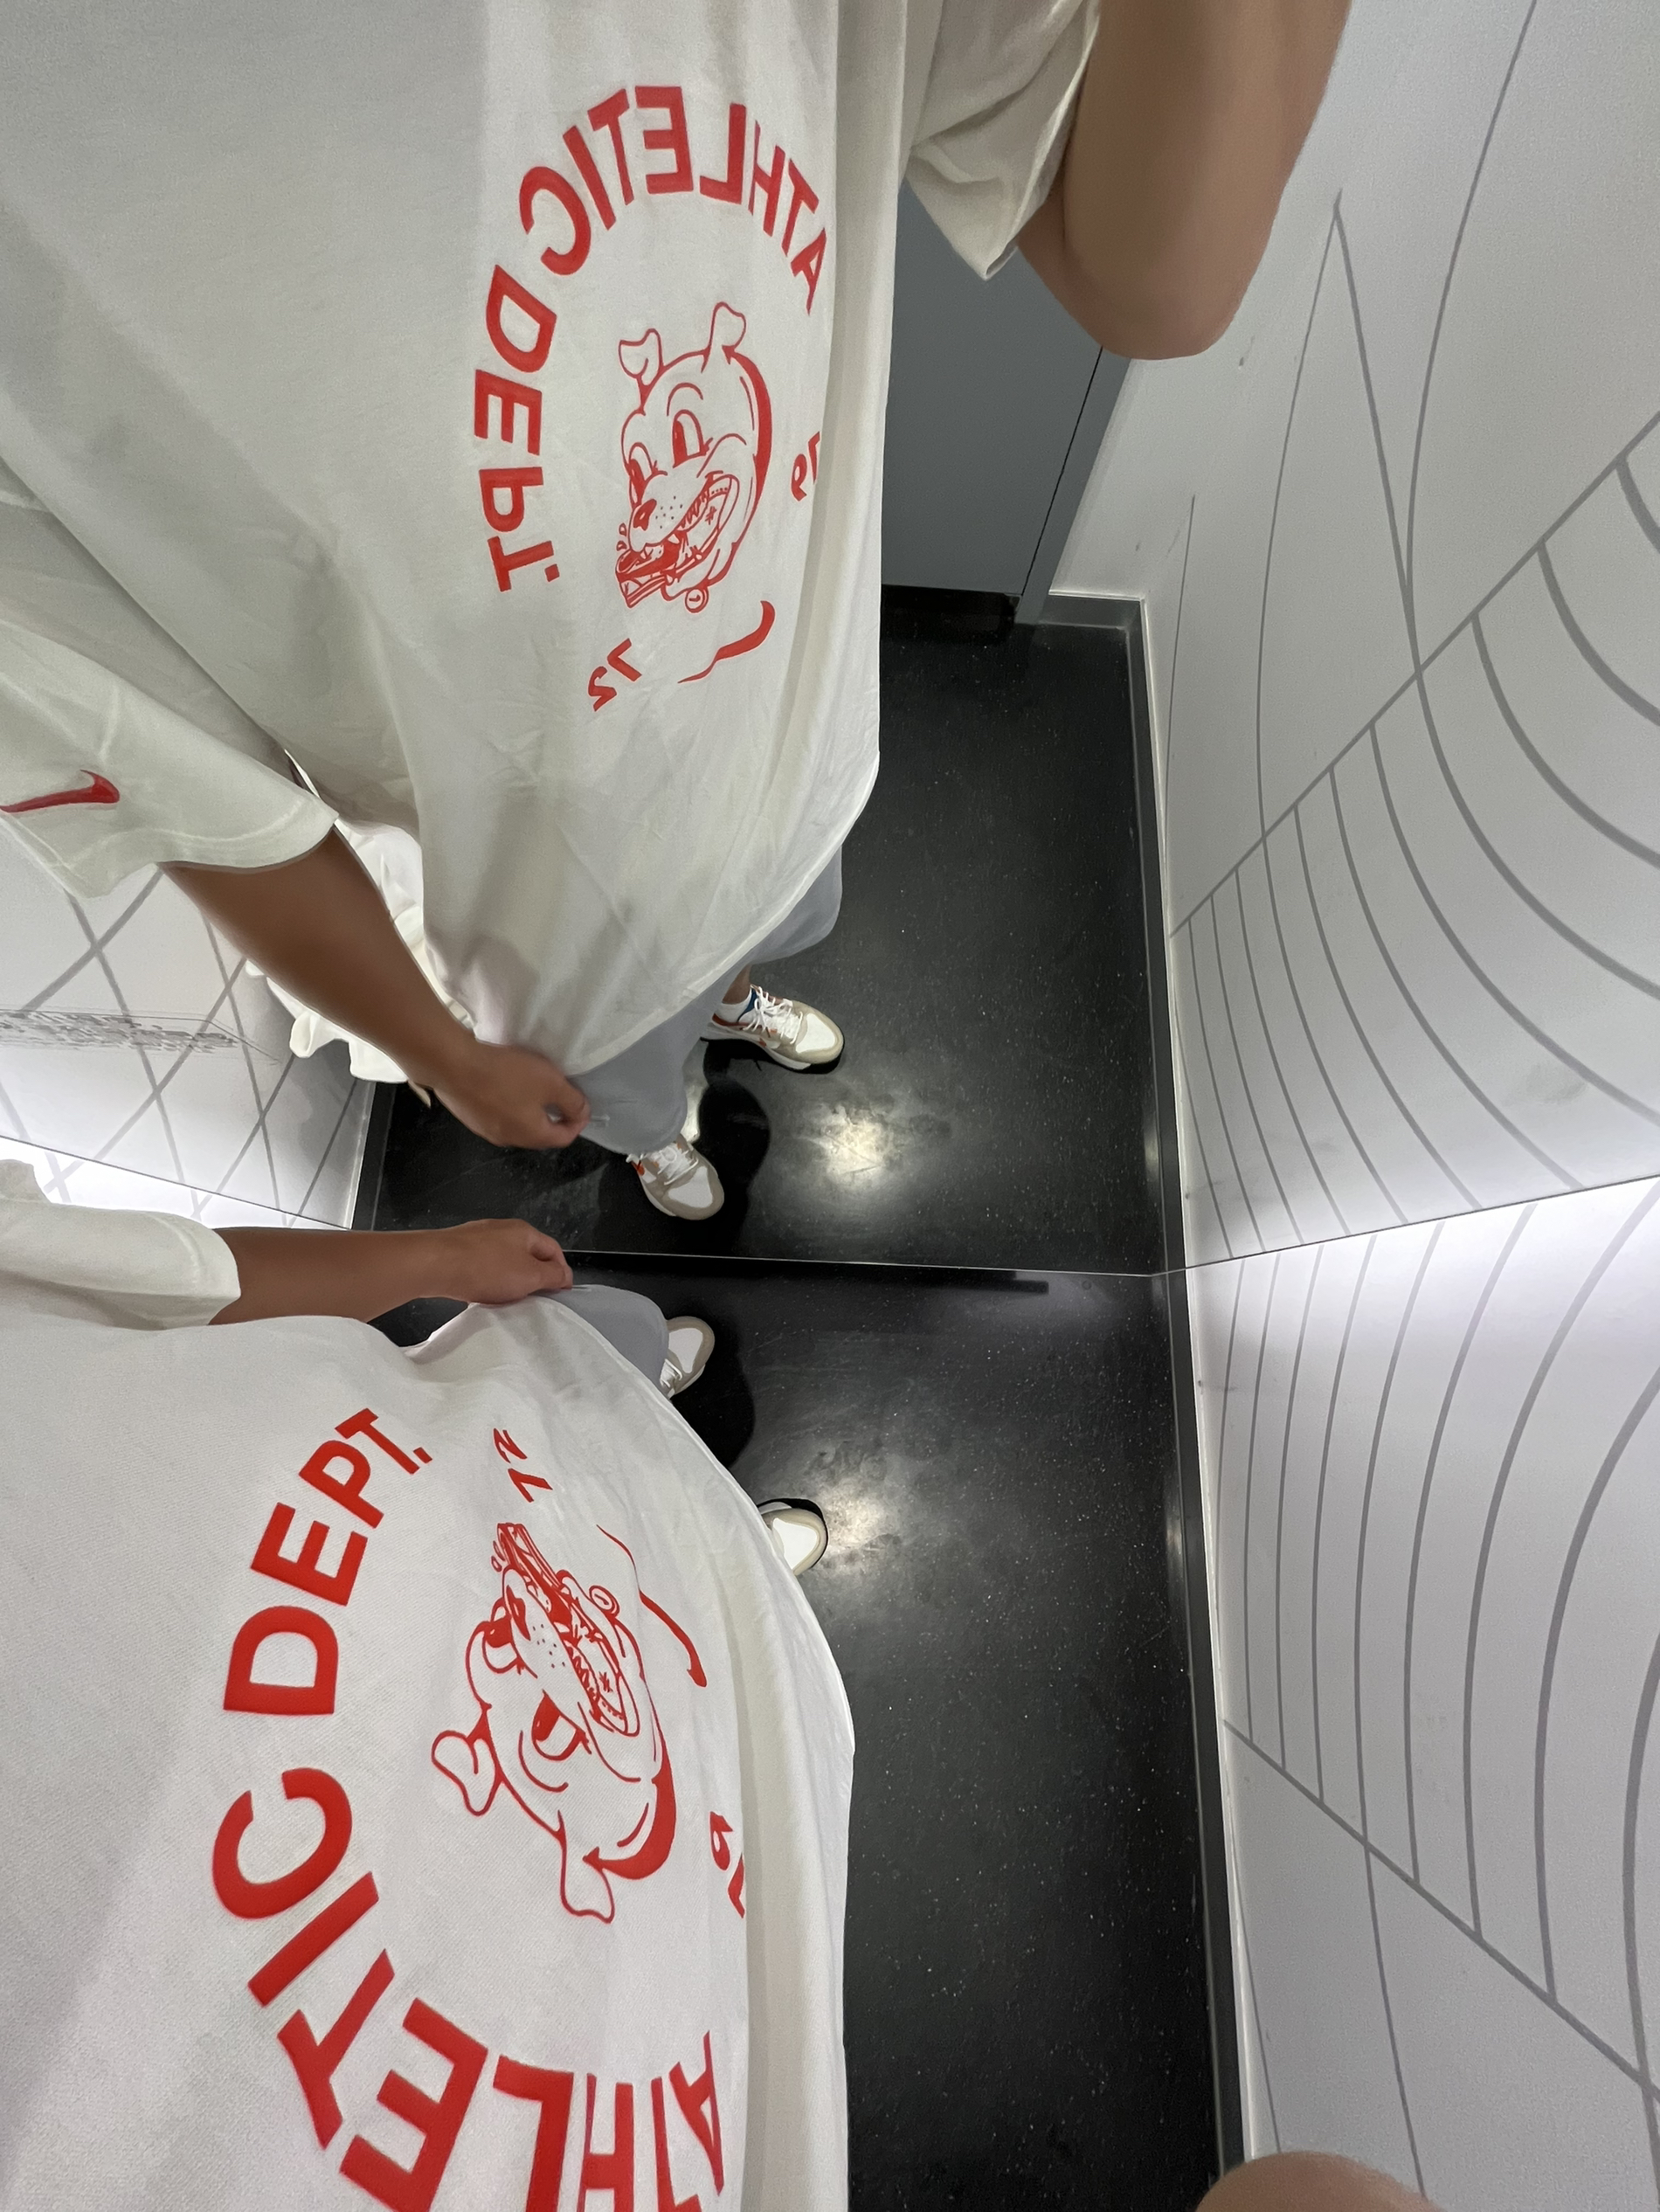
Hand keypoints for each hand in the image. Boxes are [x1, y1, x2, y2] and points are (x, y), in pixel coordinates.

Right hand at [428, 1037, 591, 1149]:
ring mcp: (485, 1130)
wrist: (453, 1066)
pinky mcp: (469, 1117)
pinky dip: (508, 1105)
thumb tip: (582, 1113)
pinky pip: (497, 1115)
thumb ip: (572, 1101)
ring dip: (529, 1111)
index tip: (582, 1105)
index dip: (578, 1122)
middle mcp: (509, 1140)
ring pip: (516, 1124)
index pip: (563, 1138)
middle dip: (553, 1117)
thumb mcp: (551, 1083)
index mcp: (532, 1136)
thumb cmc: (507, 1075)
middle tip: (560, 1095)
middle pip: (539, 1133)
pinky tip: (504, 1085)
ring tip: (532, 1088)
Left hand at [430, 1218, 573, 1303]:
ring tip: (507, 1299)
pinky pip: (482, 1266)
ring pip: (504, 1261)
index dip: (561, 1272)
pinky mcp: (459, 1249)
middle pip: (528, 1255)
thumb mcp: (530, 1276)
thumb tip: (564, 1276)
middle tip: (534, 1299)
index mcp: (525, 1231)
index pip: (554, 1250)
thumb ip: (552, 1276)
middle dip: (533, 1277)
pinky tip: (482, 1293)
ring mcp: (479, 1238)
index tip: (561, 1293)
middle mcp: (503, 1229)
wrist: (435, 1264)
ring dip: (509, 1280)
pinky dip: (487, 1280)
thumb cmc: (486, 1268)